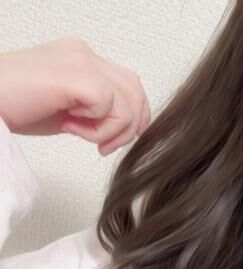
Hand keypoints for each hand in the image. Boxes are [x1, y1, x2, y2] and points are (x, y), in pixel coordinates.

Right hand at [0, 37, 150, 155]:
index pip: (129, 84)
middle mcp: (84, 53)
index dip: (132, 116)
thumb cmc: (13, 107)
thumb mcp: (66, 110)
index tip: (113, 140)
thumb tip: (120, 127)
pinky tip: (69, 126)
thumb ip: (93, 111)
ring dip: (107, 130)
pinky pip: (110, 107)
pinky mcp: (77, 75)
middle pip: (135, 91)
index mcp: (81, 58)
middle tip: (102, 146)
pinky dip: (96, 128)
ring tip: (76, 131)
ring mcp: (81, 61)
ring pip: (127, 102)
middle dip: (127, 128)